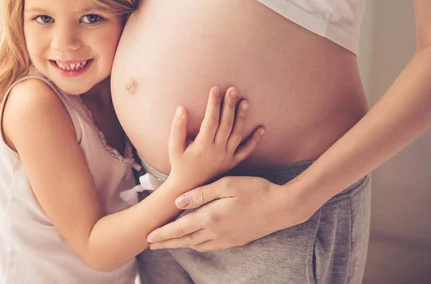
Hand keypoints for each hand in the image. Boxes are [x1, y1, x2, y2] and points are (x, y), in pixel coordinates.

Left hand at [146, 175, 304, 250]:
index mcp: (211, 217)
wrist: (282, 207)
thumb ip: (200, 194)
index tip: (148, 237)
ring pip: (197, 245)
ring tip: (168, 243)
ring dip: (180, 245)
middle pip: (185, 241)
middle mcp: (216, 232)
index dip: (163, 234)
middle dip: (167, 243)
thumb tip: (178, 202)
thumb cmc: (254, 190)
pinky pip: (210, 246)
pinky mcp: (235, 241)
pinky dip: (197, 245)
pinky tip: (194, 242)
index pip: (180, 228)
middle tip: (151, 244)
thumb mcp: (226, 185)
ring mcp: (226, 239)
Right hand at [167, 86, 264, 192]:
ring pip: (237, 134)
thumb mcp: (173, 147)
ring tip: (245, 101)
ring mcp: (227, 156)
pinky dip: (255, 140)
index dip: (213, 104)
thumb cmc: (179, 165)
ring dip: (242, 117)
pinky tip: (261, 128)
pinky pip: (246, 150)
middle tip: (233, 89)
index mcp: (202, 145)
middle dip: (229, 105)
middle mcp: (217, 150)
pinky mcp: (232, 162)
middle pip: (226, 124)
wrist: (189, 188)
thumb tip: (182, 108)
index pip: (210, 120)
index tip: (215, 89)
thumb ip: (177, 127)